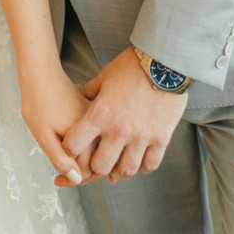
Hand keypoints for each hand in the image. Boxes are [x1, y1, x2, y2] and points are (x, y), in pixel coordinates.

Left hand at [20, 64, 97, 185]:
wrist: (41, 72)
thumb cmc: (38, 101)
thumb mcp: (43, 134)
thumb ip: (60, 158)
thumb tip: (75, 178)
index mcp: (85, 133)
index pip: (88, 169)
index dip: (73, 180)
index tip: (58, 181)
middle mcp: (97, 126)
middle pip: (98, 162)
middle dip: (83, 174)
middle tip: (63, 178)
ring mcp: (99, 119)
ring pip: (101, 150)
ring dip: (89, 162)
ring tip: (70, 167)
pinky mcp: (96, 113)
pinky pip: (99, 137)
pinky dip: (91, 147)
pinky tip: (77, 151)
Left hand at [63, 47, 187, 182]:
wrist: (164, 61)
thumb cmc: (132, 66)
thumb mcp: (104, 77)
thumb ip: (89, 91)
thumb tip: (77, 93)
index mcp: (100, 114)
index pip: (74, 145)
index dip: (69, 150)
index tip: (72, 149)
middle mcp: (119, 130)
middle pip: (99, 166)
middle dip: (93, 168)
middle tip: (94, 164)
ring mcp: (141, 136)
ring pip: (126, 171)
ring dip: (118, 172)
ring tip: (115, 169)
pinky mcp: (161, 138)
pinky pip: (150, 165)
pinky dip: (142, 168)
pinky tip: (137, 163)